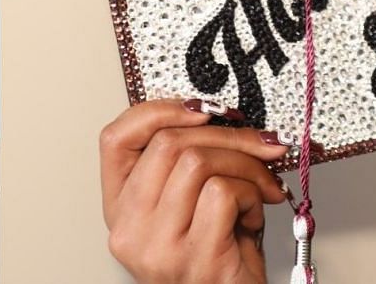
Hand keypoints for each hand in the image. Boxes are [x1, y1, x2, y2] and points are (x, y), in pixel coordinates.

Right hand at [99, 98, 292, 282]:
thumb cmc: (219, 265)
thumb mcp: (190, 208)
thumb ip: (186, 166)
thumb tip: (218, 116)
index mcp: (121, 211)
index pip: (115, 140)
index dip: (159, 110)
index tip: (203, 110)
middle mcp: (129, 230)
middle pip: (167, 143)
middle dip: (226, 135)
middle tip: (260, 146)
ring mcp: (158, 247)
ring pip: (197, 162)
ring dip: (245, 167)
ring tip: (259, 190)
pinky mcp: (194, 259)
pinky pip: (223, 192)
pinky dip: (252, 194)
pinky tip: (254, 215)